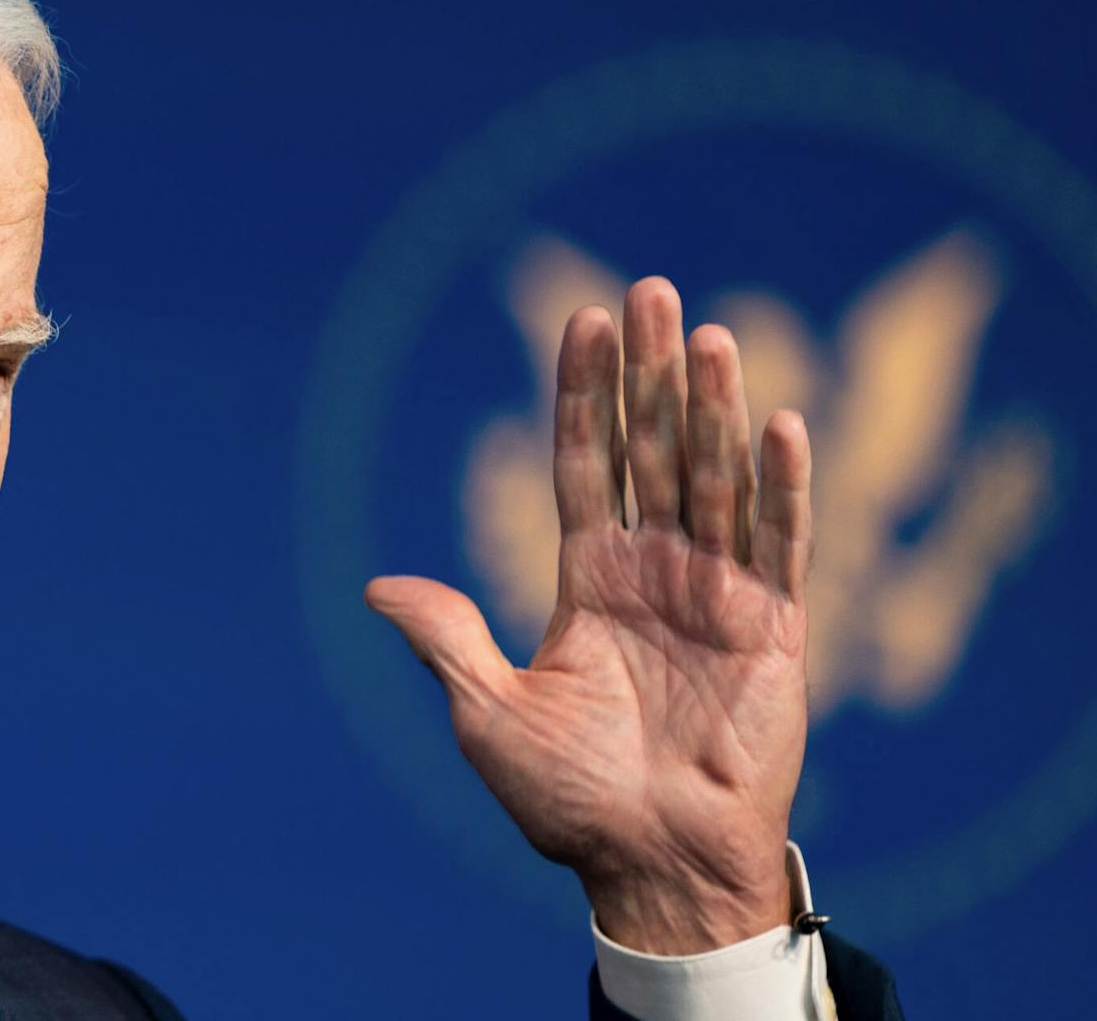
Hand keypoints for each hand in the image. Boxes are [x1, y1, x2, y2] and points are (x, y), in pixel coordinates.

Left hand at [367, 277, 812, 954]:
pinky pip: (781, 547)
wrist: (651, 865)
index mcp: (588, 581)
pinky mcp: (773, 632)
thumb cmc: (568, 801)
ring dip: (712, 409)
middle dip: (648, 375)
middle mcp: (653, 572)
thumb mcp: (490, 715)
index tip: (582, 319)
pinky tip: (780, 422)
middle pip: (649, 451)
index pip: (580, 465)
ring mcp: (715, 595)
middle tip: (649, 291)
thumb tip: (374, 586)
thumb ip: (448, 640)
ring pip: (713, 481)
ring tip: (706, 334)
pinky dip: (783, 489)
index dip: (581, 395)